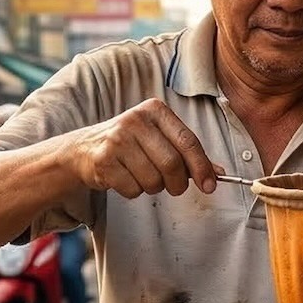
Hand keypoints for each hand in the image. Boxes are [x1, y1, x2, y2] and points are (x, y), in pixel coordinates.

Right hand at [66, 98, 220, 198]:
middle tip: (174, 187)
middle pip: (172, 164)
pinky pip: (133, 189)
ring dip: (153, 187)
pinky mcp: (103, 160)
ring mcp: (117, 139)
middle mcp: (135, 120)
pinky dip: (133, 191)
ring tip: (141, 175)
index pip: (188, 141)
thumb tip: (218, 174)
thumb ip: (188, 154)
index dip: (202, 166)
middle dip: (177, 183)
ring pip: (153, 180)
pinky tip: (124, 178)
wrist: (83, 149)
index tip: (210, 185)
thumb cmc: (130, 145)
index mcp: (155, 110)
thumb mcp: (159, 139)